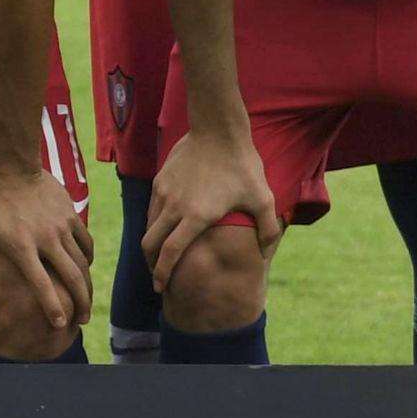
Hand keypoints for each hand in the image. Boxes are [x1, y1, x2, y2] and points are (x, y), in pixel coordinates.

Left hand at [0, 163, 92, 343]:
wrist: (11, 167)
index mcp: (21, 247)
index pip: (41, 284)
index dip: (52, 307)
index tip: (60, 324)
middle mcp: (46, 239)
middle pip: (72, 278)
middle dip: (80, 303)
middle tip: (81, 321)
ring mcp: (61, 227)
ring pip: (83, 263)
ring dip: (88, 286)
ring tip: (86, 302)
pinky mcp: (71, 216)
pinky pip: (86, 243)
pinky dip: (88, 259)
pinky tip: (85, 269)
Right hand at [144, 127, 280, 291]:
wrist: (218, 129)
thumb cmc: (243, 165)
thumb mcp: (264, 198)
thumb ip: (268, 230)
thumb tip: (265, 255)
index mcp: (197, 216)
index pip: (170, 253)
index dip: (162, 273)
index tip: (161, 287)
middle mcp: (174, 206)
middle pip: (150, 244)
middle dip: (150, 265)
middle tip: (158, 277)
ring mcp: (164, 192)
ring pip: (148, 226)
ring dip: (152, 245)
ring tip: (161, 255)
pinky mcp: (160, 181)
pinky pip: (152, 209)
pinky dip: (154, 225)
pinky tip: (166, 228)